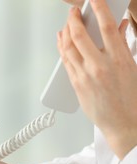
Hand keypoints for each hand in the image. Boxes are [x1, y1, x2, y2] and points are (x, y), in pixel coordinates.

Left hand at [58, 0, 136, 158]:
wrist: (123, 123)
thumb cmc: (130, 98)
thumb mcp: (132, 67)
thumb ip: (123, 45)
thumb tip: (118, 26)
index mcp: (120, 59)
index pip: (106, 26)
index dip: (98, 9)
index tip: (93, 0)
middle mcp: (100, 66)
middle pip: (79, 36)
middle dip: (73, 19)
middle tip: (73, 12)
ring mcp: (85, 76)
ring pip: (68, 48)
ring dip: (64, 33)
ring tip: (65, 25)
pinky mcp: (76, 85)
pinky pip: (66, 62)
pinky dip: (62, 49)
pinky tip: (62, 42)